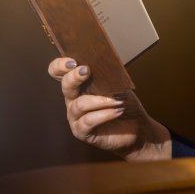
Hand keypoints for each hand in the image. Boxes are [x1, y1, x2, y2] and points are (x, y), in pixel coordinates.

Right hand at [47, 58, 170, 161]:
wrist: (136, 128)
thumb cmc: (123, 104)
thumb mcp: (118, 85)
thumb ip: (107, 76)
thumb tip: (106, 64)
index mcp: (78, 86)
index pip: (58, 73)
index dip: (60, 65)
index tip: (73, 61)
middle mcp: (72, 100)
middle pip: (65, 86)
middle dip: (74, 77)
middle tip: (86, 71)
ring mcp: (75, 117)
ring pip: (80, 104)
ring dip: (100, 100)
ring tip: (118, 100)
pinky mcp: (81, 132)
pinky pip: (88, 121)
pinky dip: (104, 114)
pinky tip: (117, 111)